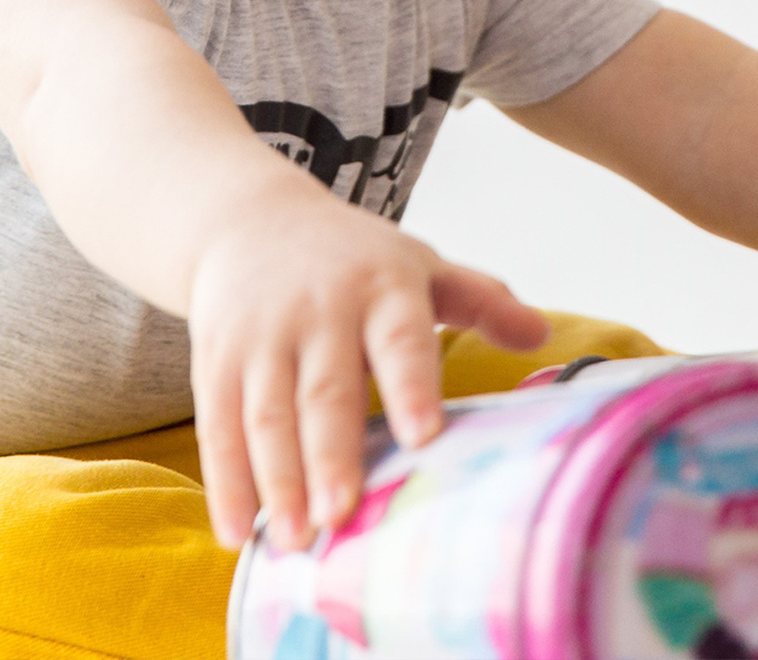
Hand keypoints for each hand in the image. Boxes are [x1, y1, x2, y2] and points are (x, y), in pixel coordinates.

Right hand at [186, 191, 546, 550]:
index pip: (399, 338)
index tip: (423, 435)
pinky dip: (224, 481)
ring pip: (265, 413)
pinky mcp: (216, 357)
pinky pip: (217, 423)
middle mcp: (318, 310)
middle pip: (323, 389)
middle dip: (328, 455)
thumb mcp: (418, 264)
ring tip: (292, 539)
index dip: (410, 385)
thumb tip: (541, 335)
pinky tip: (236, 531)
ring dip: (275, 479)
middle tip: (340, 515)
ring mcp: (261, 336)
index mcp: (381, 288)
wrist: (245, 218)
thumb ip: (480, 299)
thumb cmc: (350, 258)